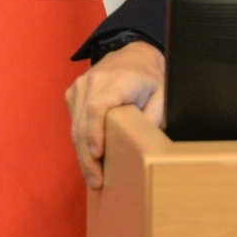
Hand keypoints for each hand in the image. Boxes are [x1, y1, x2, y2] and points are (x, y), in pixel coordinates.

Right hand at [66, 40, 164, 189]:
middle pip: (82, 123)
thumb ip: (155, 115)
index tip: (98, 155)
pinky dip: (80, 141)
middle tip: (96, 181)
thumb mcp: (162, 94)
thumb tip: (146, 142)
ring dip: (81, 153)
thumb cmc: (150, 77)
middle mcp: (94, 80)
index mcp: (117, 80)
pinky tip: (89, 158)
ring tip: (93, 177)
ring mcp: (80, 85)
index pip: (97, 108)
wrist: (134, 54)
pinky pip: (73, 120)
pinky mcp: (74, 92)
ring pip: (74, 125)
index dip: (94, 133)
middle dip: (87, 156)